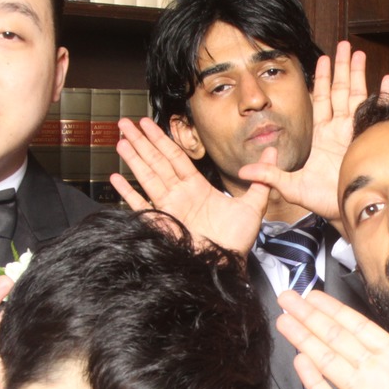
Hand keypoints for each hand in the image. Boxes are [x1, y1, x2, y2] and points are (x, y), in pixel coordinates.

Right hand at [111, 116, 270, 254]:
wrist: (227, 266)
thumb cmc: (238, 241)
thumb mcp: (253, 206)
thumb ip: (261, 179)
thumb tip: (273, 151)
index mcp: (197, 188)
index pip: (175, 157)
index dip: (161, 139)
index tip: (148, 124)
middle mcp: (180, 195)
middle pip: (156, 161)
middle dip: (141, 141)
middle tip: (125, 123)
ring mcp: (169, 209)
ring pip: (147, 177)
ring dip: (133, 159)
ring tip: (120, 140)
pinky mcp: (161, 224)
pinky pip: (141, 206)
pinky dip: (128, 194)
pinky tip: (115, 180)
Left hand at [238, 41, 388, 224]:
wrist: (345, 214)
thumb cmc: (320, 201)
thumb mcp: (291, 186)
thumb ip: (270, 175)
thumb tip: (243, 172)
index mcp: (321, 135)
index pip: (321, 100)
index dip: (322, 79)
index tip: (322, 59)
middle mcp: (339, 130)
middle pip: (340, 91)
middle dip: (342, 68)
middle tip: (344, 45)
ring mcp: (355, 134)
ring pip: (357, 97)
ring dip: (359, 75)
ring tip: (360, 54)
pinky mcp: (368, 141)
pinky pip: (376, 115)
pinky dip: (382, 97)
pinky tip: (386, 80)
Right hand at [276, 288, 388, 388]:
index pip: (363, 330)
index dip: (338, 311)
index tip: (317, 294)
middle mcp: (380, 378)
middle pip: (339, 340)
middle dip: (313, 318)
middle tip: (288, 296)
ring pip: (330, 364)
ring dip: (307, 342)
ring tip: (286, 321)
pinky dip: (317, 384)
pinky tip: (301, 364)